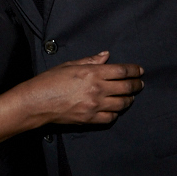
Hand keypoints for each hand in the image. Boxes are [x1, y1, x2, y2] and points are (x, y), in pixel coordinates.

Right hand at [23, 51, 143, 125]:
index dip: (134, 70)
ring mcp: (94, 106)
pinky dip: (116, 113)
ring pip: (122, 104)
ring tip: (130, 97)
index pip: (121, 71)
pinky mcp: (90, 119)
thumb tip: (106, 56)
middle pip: (126, 87)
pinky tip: (115, 109)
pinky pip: (110, 117)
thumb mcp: (70, 65)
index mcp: (92, 73)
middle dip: (136, 85)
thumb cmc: (50, 80)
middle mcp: (97, 89)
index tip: (139, 70)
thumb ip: (91, 61)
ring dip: (129, 99)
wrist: (37, 102)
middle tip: (139, 84)